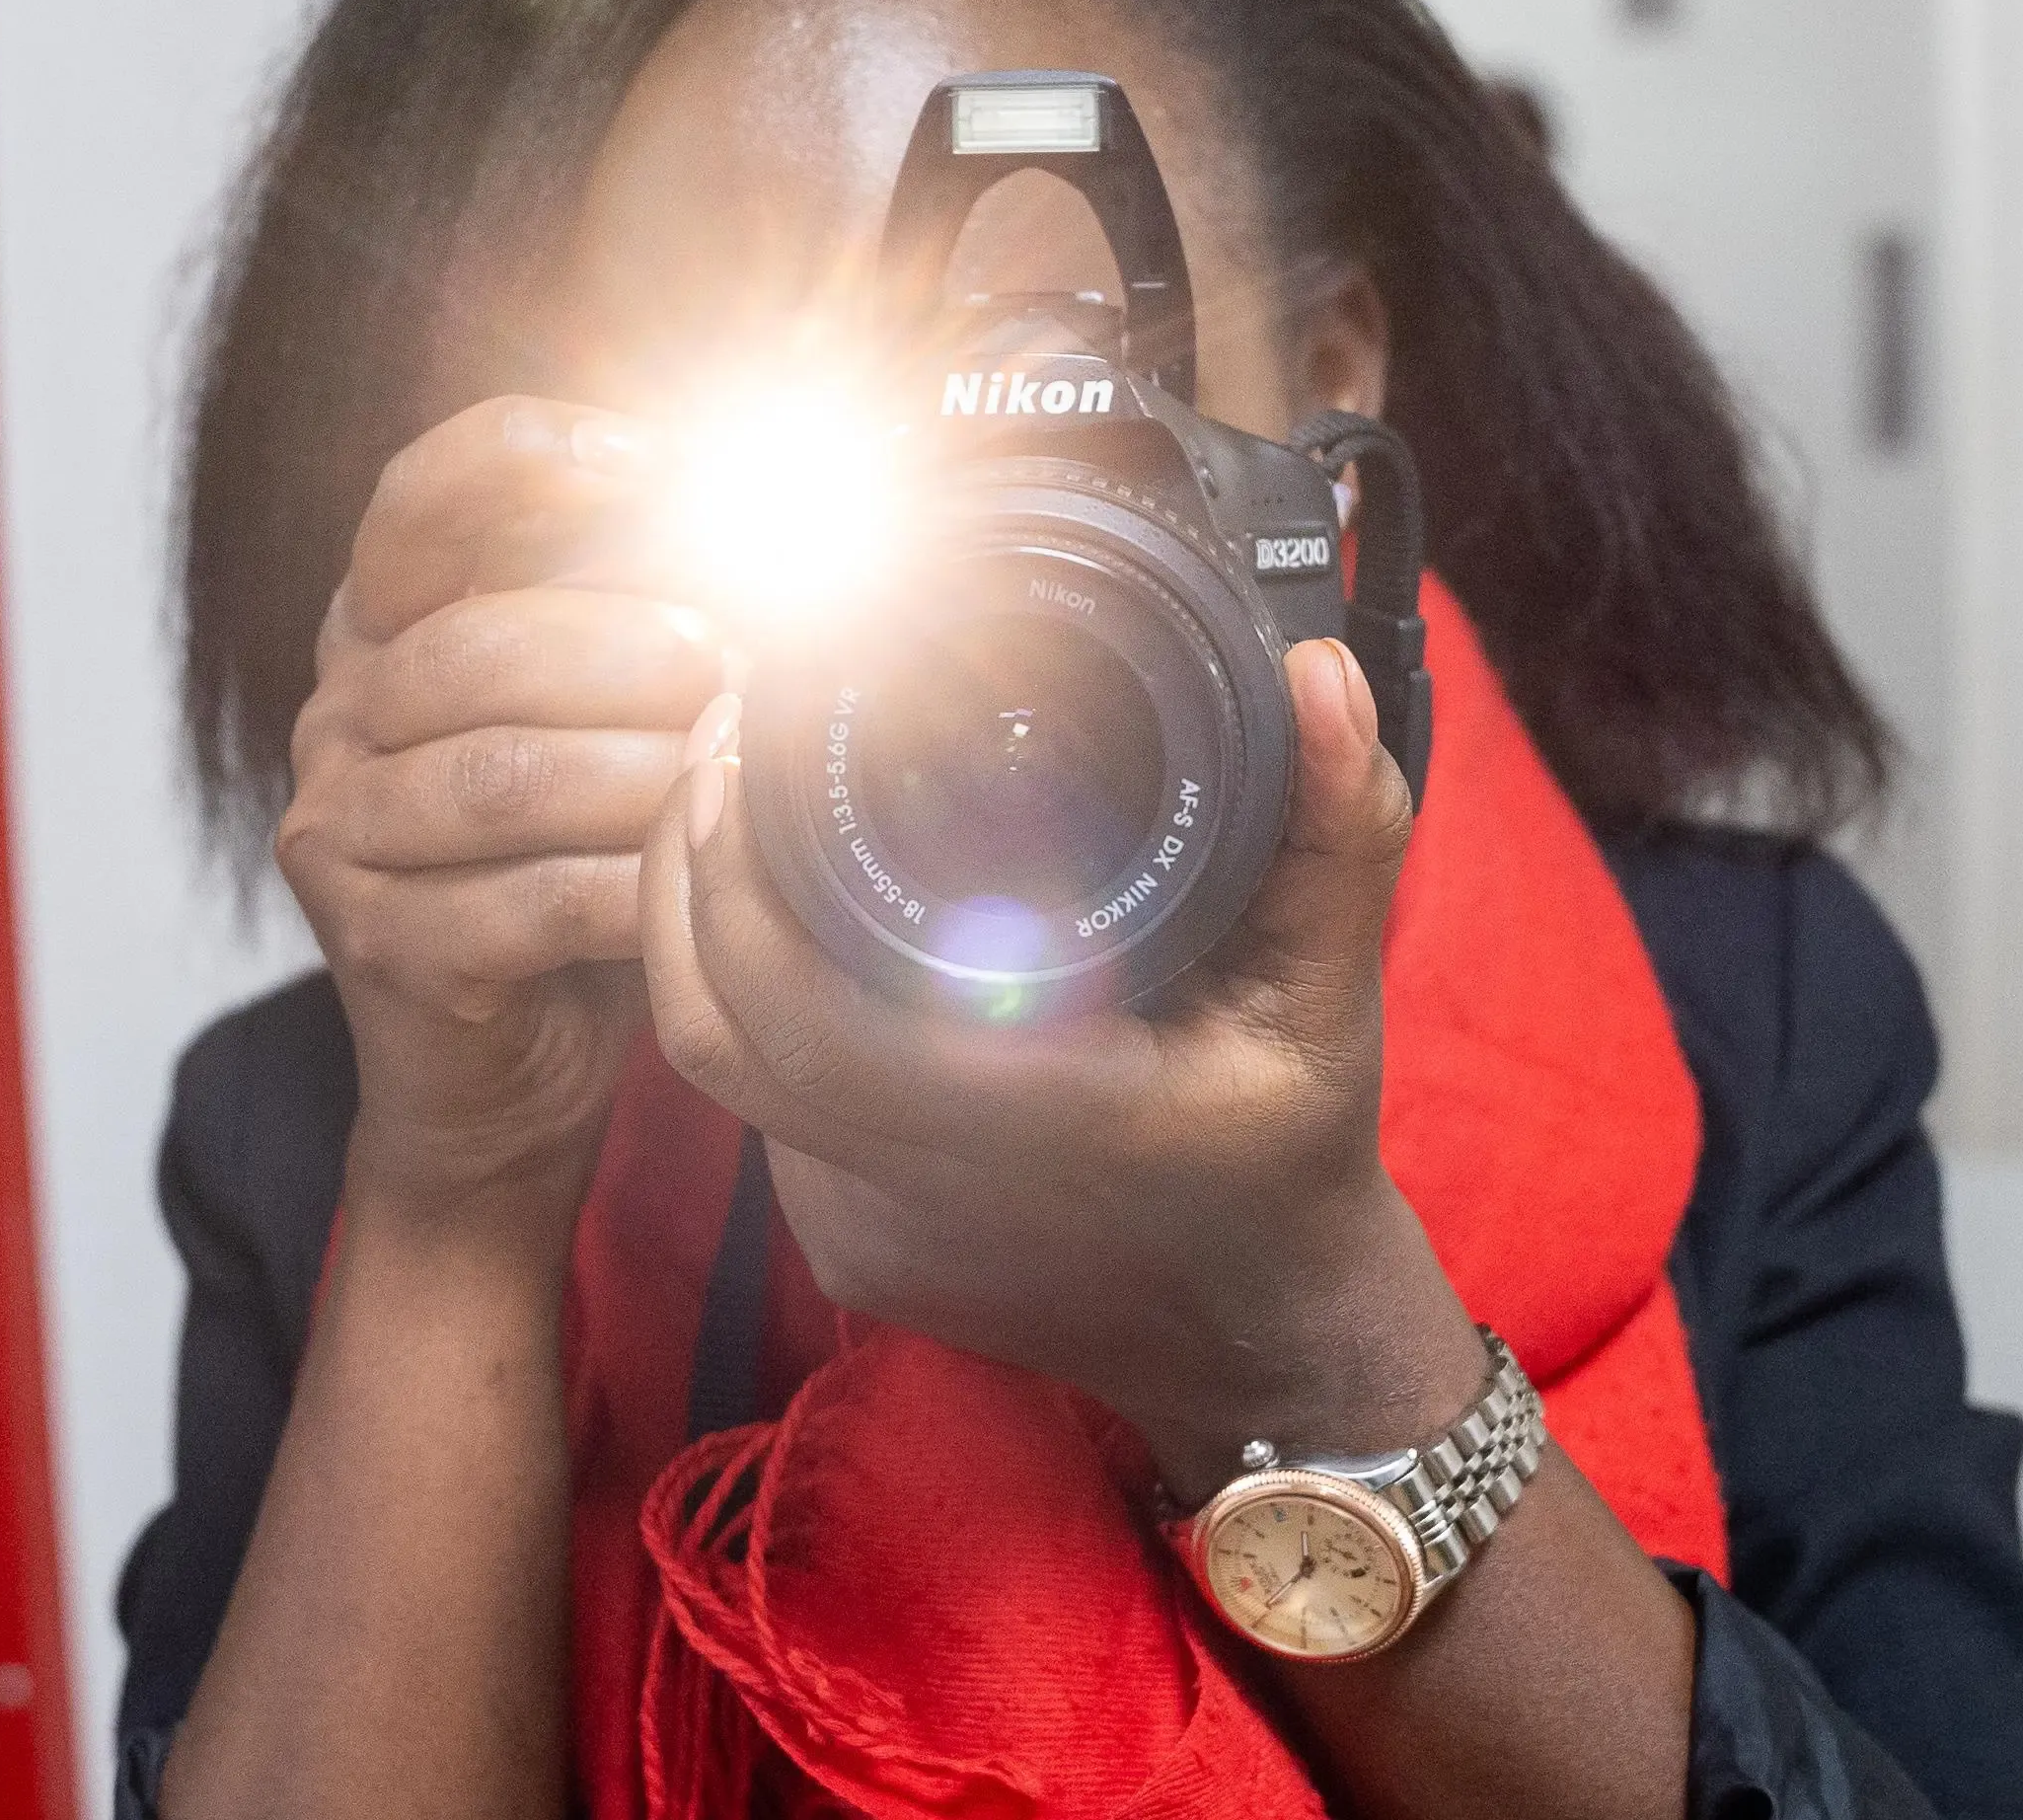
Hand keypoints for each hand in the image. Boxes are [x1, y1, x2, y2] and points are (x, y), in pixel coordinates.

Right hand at [279, 395, 725, 1236]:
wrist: (504, 1073)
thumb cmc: (574, 865)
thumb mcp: (599, 718)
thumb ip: (640, 613)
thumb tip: (768, 508)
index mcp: (381, 625)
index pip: (417, 500)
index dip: (521, 457)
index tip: (645, 455)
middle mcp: (338, 715)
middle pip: (473, 649)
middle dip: (623, 646)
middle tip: (731, 662)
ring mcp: (340, 834)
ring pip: (501, 779)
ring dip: (640, 770)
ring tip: (730, 767)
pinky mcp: (377, 946)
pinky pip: (523, 901)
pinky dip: (631, 886)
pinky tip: (696, 877)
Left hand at [638, 635, 1484, 1496]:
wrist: (1261, 1351)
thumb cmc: (1292, 1164)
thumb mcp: (1333, 998)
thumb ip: (1337, 832)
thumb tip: (1315, 671)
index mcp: (1020, 1120)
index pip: (792, 1007)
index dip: (729, 872)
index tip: (745, 733)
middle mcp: (917, 1188)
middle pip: (711, 1026)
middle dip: (685, 868)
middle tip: (722, 735)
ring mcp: (866, 1235)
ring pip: (724, 1072)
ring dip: (713, 935)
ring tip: (748, 801)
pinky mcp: (849, 1255)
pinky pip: (764, 1115)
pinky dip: (764, 1010)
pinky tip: (806, 930)